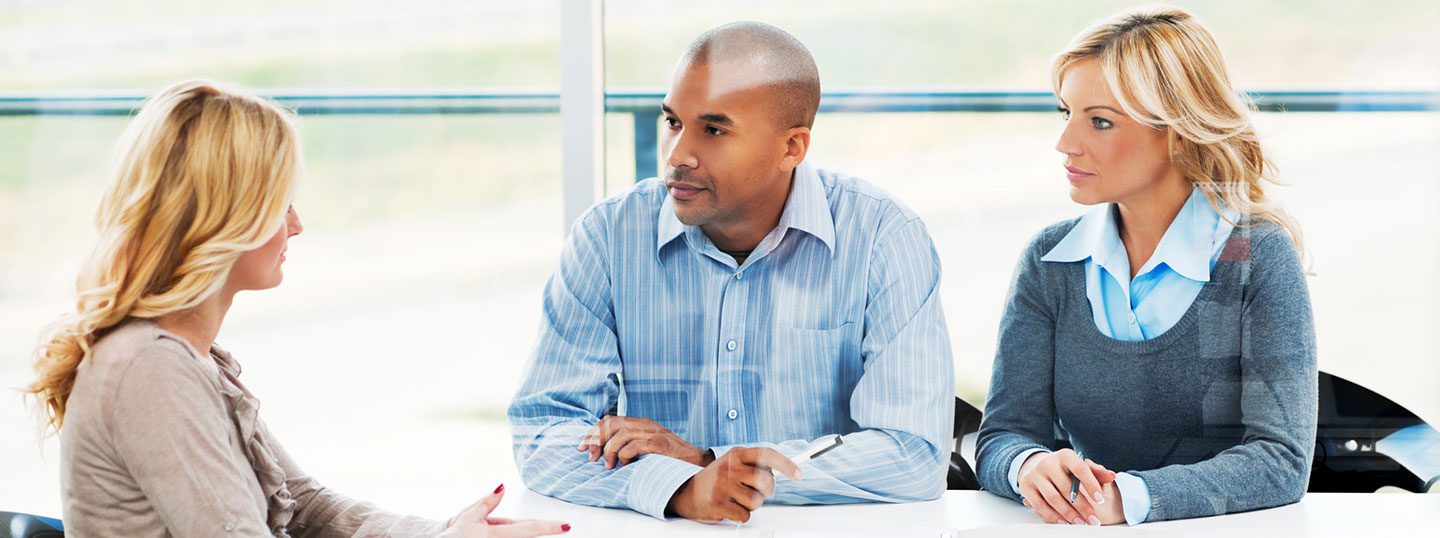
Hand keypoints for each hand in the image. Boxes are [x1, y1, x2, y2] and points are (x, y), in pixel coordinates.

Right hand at [448, 484, 569, 536]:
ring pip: (521, 537)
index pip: (528, 529)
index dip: (549, 527)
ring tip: (526, 523)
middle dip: (543, 529)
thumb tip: (502, 486)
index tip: (566, 526)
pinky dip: (518, 533)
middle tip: (561, 526)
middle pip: (528, 534)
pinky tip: (516, 528)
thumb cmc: (455, 531)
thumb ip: (488, 502)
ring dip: (528, 531)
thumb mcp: (470, 513)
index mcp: (495, 534)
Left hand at [577, 416, 708, 468]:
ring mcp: (654, 433)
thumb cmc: (669, 461)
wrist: (697, 464)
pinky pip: (635, 445)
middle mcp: (646, 425)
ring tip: (609, 466)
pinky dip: (625, 455)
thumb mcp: (646, 450)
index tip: (582, 448)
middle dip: (596, 440)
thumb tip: (602, 455)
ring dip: (610, 450)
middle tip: (591, 458)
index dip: (593, 433)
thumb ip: (629, 447)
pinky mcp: (661, 444)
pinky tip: (624, 466)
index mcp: (641, 424)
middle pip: (612, 424)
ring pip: (621, 433)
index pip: (610, 420)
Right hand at [666, 447, 801, 522]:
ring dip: (752, 504)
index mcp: (737, 454)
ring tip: (739, 499)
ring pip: (756, 501)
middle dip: (767, 491)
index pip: (767, 454)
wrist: (689, 492)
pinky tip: (731, 507)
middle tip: (758, 491)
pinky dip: (741, 515)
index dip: (786, 464)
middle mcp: (730, 466)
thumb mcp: (735, 463)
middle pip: (765, 481)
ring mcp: (723, 484)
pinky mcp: (718, 502)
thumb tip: (789, 470)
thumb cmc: (719, 479)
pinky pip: (745, 515)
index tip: (799, 474)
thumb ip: (757, 465)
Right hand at [1017, 449, 1121, 525]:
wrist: (1037, 466)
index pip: (1080, 468)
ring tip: (1081, 523)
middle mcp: (1048, 463)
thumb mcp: (1080, 466)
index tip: (1100, 499)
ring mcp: (1035, 474)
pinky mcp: (1026, 486)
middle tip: (1093, 519)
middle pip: (1066, 487)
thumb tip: (1111, 476)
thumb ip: (1096, 472)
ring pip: (1053, 498)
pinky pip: (1039, 505)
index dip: (1091, 484)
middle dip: (1082, 506)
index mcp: (1065, 455)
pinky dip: (1052, 516)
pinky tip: (1063, 522)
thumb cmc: (1064, 469)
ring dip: (1068, 514)